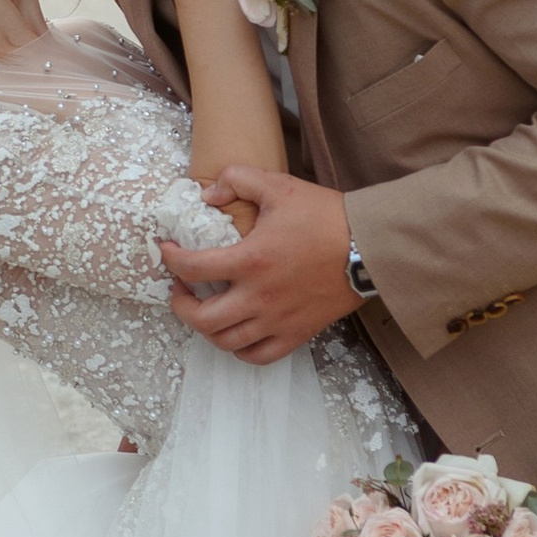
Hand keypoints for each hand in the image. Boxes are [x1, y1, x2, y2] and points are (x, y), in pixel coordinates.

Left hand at [157, 168, 352, 362]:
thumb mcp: (279, 185)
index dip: (170, 260)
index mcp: (250, 260)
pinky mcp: (297, 333)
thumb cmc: (326, 216)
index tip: (166, 251)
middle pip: (202, 319)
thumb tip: (208, 194)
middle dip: (180, 306)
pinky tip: (236, 333)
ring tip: (204, 311)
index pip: (192, 269)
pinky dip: (240, 350)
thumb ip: (237, 179)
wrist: (369, 246)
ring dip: (206, 329)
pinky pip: (258, 356)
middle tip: (179, 290)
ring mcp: (277, 320)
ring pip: (226, 342)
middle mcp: (259, 297)